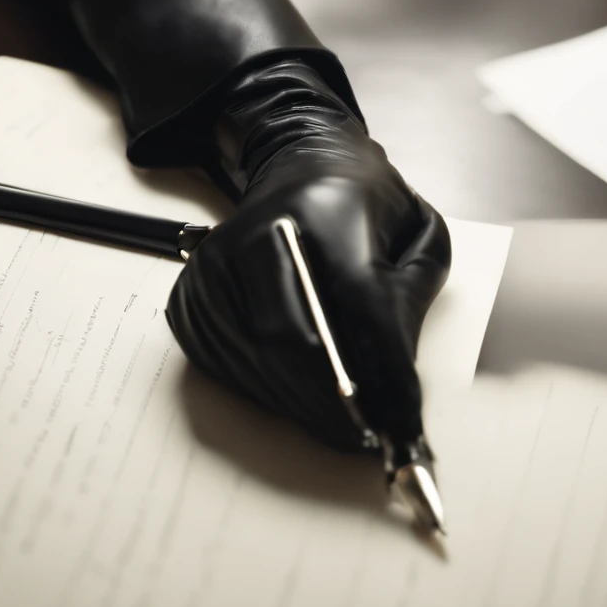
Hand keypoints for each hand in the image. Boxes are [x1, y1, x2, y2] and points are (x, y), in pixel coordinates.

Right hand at [166, 62, 450, 451]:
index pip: (358, 306)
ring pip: (260, 365)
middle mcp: (260, 233)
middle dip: (338, 407)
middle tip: (372, 441)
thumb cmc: (359, 202)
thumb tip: (398, 384)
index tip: (408, 430)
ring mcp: (216, 266)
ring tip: (343, 428)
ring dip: (306, 410)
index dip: (385, 377)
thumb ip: (413, 298)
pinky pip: (229, 367)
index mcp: (327, 208)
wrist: (296, 165)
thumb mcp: (414, 231)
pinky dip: (270, 395)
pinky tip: (300, 398)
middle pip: (296, 344)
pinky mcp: (192, 295)